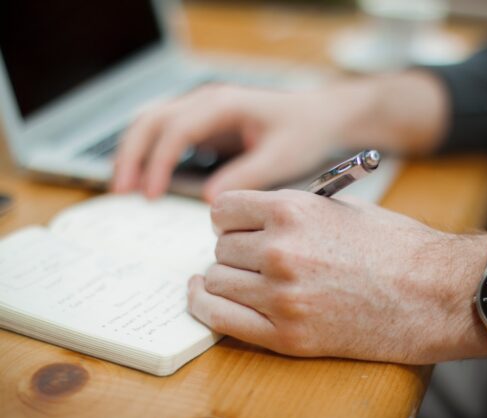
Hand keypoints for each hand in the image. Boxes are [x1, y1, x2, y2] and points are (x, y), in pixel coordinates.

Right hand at [112, 72, 446, 201]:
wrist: (321, 116)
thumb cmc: (305, 132)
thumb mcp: (281, 157)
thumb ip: (246, 176)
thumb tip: (210, 202)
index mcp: (224, 104)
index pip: (176, 129)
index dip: (158, 162)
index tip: (150, 195)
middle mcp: (207, 101)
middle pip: (152, 120)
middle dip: (131, 154)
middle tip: (120, 192)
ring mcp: (204, 110)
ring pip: (153, 123)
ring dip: (133, 152)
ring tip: (123, 187)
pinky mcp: (206, 124)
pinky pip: (167, 134)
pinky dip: (150, 154)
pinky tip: (146, 179)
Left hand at [187, 189, 486, 363]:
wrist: (435, 293)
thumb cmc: (394, 247)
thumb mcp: (340, 208)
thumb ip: (289, 211)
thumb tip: (251, 219)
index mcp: (293, 210)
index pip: (223, 209)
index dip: (228, 218)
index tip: (235, 227)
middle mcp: (280, 250)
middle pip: (221, 247)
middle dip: (234, 249)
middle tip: (252, 256)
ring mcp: (282, 296)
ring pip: (217, 280)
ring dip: (226, 277)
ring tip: (245, 278)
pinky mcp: (288, 335)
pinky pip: (221, 318)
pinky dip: (206, 306)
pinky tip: (206, 296)